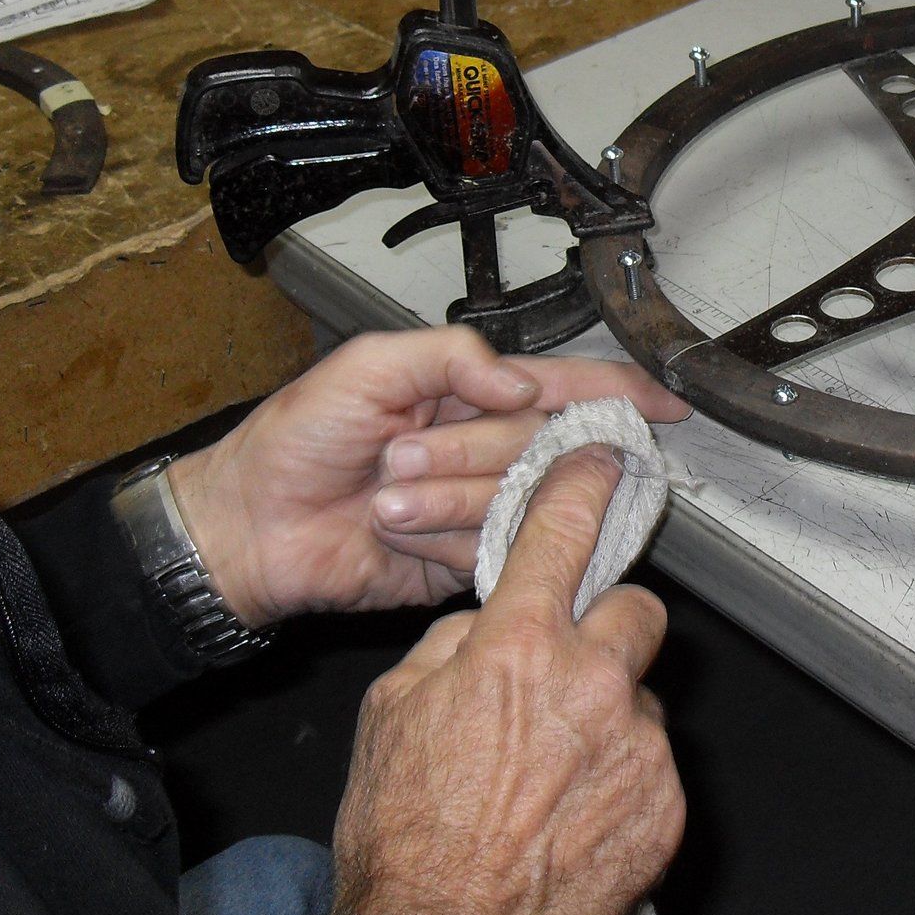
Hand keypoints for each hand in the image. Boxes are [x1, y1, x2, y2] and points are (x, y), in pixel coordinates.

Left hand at [165, 326, 689, 626]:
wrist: (251, 529)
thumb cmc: (294, 443)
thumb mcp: (365, 365)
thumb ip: (451, 355)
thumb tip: (523, 384)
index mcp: (473, 392)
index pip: (568, 386)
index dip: (620, 392)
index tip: (664, 402)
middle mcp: (486, 448)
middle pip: (540, 444)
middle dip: (470, 452)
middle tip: (399, 455)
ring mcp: (479, 505)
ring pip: (516, 501)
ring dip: (444, 499)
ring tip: (385, 499)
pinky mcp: (464, 560)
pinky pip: (489, 550)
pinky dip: (440, 541)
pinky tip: (398, 535)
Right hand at [328, 449, 684, 914]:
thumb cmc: (407, 840)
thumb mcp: (392, 715)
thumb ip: (452, 646)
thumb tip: (487, 623)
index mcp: (516, 650)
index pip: (563, 534)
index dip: (582, 486)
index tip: (600, 462)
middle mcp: (589, 685)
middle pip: (635, 610)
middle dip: (608, 629)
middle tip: (570, 669)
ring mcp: (636, 744)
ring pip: (639, 696)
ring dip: (608, 718)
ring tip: (552, 774)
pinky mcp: (666, 800)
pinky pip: (651, 762)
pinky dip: (621, 780)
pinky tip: (572, 815)